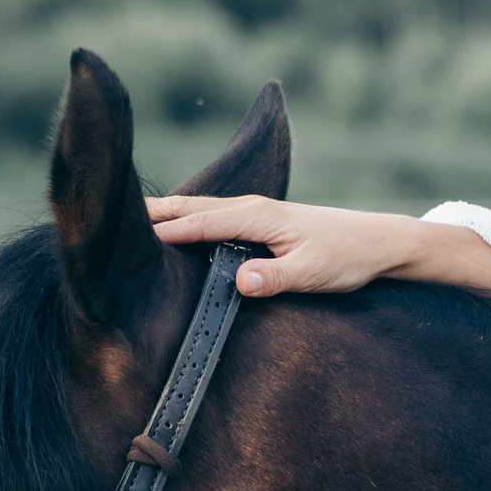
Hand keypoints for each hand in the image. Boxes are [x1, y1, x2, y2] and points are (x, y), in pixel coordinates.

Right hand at [148, 196, 490, 296]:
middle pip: (192, 208)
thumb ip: (274, 279)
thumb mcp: (312, 274)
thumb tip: (238, 283)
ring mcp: (258, 212)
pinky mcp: (263, 221)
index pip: (199, 223)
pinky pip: (215, 217)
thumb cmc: (347, 258)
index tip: (126, 237)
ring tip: (131, 221)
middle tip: (110, 217)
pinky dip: (189, 219)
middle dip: (153, 212)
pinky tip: (177, 229)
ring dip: (168, 213)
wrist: (380, 243)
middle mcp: (253, 207)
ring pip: (201, 209)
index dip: (163, 231)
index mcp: (258, 217)